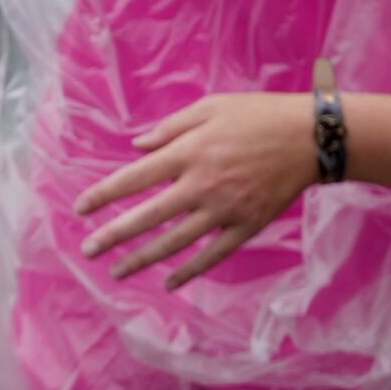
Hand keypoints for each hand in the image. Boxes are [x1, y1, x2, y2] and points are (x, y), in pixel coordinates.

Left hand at [72, 90, 317, 284]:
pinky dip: (190, 270)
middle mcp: (201, 185)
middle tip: (87, 251)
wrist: (310, 138)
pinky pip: (213, 254)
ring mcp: (224, 210)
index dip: (104, 194)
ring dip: (143, 259)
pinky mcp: (246, 226)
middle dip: (113, 236)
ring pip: (175, 242)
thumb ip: (170, 128)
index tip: (80, 208)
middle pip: (148, 217)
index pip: (135, 178)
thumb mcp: (210, 107)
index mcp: (189, 152)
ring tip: (117, 272)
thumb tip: (136, 145)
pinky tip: (169, 282)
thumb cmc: (258, 115)